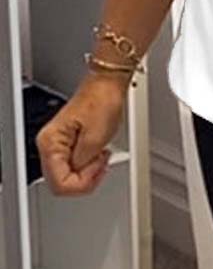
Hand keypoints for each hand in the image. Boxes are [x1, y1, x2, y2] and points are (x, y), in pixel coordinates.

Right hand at [35, 71, 128, 195]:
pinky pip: (73, 165)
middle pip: (61, 182)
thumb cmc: (102, 101)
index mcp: (51, 143)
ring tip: (100, 157)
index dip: (82, 183)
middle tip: (100, 165)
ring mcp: (57, 144)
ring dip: (87, 173)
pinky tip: (97, 156)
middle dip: (84, 179)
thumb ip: (83, 163)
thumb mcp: (96, 139)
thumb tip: (79, 175)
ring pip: (67, 175)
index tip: (97, 170)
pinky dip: (87, 165)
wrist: (107, 84)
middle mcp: (49, 144)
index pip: (59, 183)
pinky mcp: (67, 143)